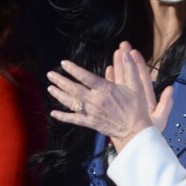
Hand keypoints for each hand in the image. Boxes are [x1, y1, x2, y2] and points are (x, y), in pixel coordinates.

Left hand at [47, 41, 172, 151]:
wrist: (136, 131)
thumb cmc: (136, 108)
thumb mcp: (136, 87)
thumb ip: (130, 69)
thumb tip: (126, 54)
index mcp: (105, 90)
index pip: (86, 77)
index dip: (74, 70)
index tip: (63, 63)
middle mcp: (95, 101)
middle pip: (74, 89)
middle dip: (60, 81)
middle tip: (50, 74)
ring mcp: (92, 113)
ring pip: (71, 103)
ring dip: (59, 95)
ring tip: (49, 88)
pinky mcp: (91, 123)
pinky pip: (74, 119)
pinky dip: (63, 116)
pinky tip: (53, 113)